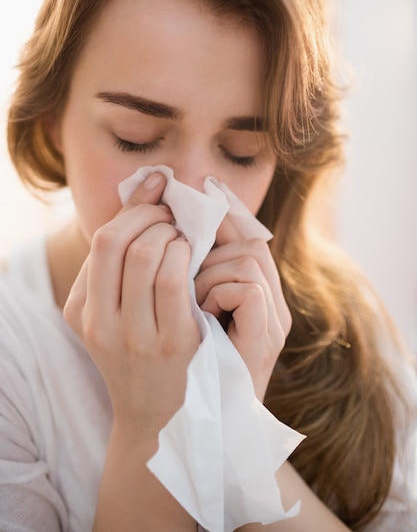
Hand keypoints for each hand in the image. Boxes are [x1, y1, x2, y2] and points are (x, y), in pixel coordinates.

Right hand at [64, 173, 200, 445]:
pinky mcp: (174, 343)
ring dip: (172, 235)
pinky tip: (195, 259)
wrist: (158, 417)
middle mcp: (102, 325)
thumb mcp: (113, 310)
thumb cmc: (138, 352)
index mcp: (82, 312)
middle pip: (121, 242)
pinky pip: (177, 280)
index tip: (157, 197)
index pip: (102, 242)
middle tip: (172, 218)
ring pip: (148, 255)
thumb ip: (122, 257)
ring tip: (182, 238)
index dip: (134, 210)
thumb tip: (150, 184)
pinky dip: (187, 256)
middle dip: (153, 218)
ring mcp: (138, 336)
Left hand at [194, 213, 290, 399]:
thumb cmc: (193, 367)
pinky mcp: (265, 342)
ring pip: (247, 261)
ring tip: (193, 302)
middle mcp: (274, 307)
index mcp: (261, 297)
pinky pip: (248, 290)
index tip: (193, 217)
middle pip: (251, 243)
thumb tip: (181, 229)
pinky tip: (202, 315)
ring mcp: (273, 325)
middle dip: (210, 251)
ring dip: (209, 275)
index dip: (223, 222)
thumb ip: (199, 274)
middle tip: (187, 279)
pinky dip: (218, 295)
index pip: (251, 238)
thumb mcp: (196, 312)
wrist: (203, 427)